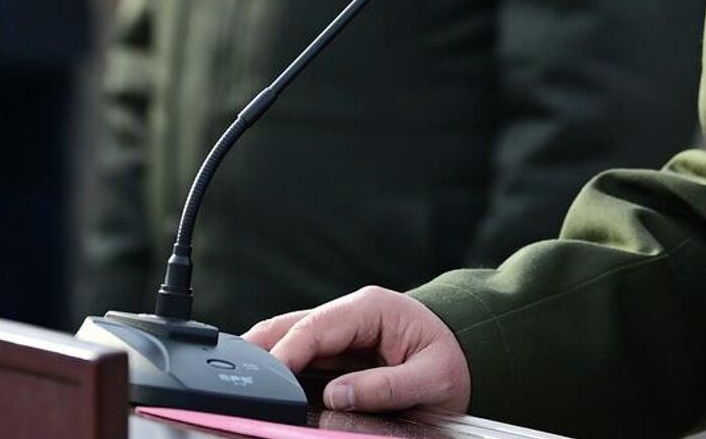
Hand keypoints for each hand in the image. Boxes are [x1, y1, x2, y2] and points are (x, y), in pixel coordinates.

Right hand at [244, 287, 470, 414]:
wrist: (468, 353)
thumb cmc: (453, 362)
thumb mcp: (433, 378)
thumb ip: (385, 388)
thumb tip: (335, 396)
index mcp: (371, 308)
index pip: (314, 327)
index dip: (284, 355)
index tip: (263, 385)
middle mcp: (350, 312)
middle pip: (288, 327)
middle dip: (258, 355)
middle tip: (236, 387)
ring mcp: (339, 328)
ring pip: (285, 338)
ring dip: (262, 362)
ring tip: (242, 390)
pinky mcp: (335, 348)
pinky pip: (297, 354)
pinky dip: (277, 370)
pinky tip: (263, 390)